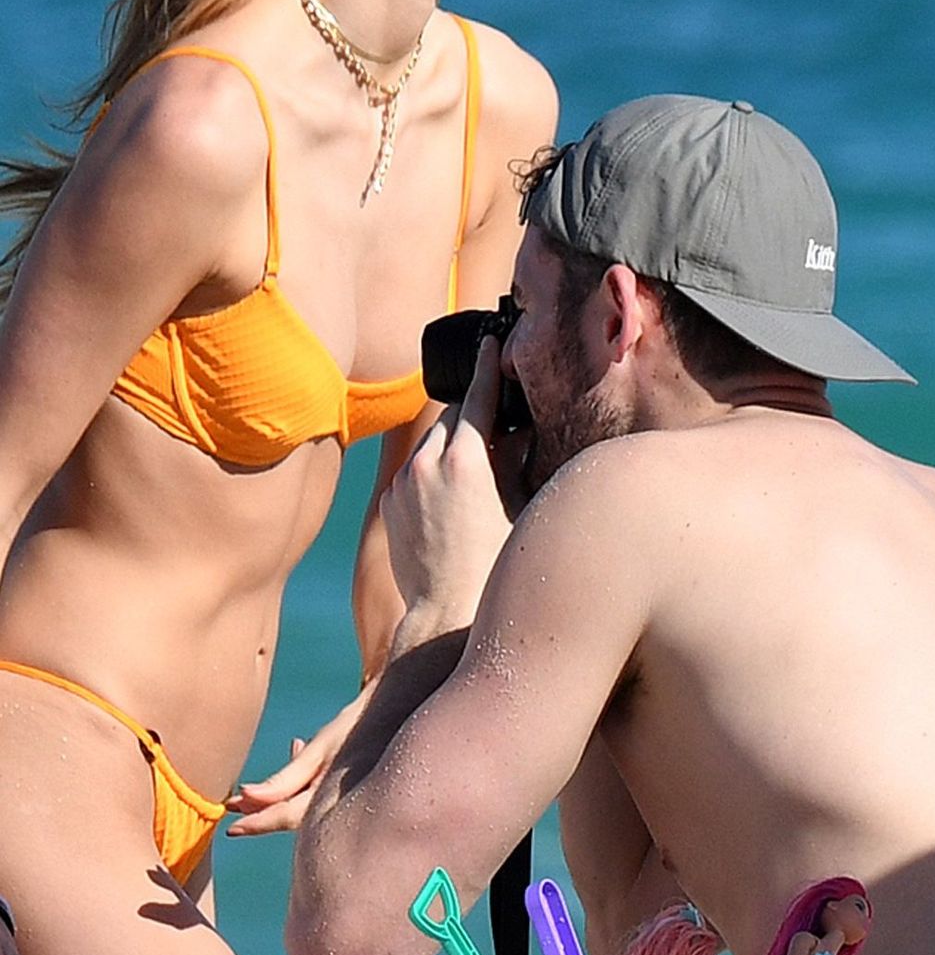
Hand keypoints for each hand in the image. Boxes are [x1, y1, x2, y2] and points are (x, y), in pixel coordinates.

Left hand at [225, 690, 369, 836]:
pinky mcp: (354, 786)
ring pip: (306, 805)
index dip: (257, 823)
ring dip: (280, 797)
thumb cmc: (359, 724)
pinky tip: (300, 751)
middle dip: (264, 811)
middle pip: (294, 816)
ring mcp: (349, 796)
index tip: (231, 828)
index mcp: (331, 796)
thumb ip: (286, 779)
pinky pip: (320, 794)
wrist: (401, 704)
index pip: (286, 817)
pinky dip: (303, 784)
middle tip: (235, 807)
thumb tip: (247, 797)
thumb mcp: (320, 747)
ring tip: (254, 789)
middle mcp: (340, 803)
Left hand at [383, 337, 512, 622]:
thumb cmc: (497, 565)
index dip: (487, 366)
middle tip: (497, 418)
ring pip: (431, 443)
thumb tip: (524, 431)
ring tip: (478, 465)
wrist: (446, 610)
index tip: (490, 343)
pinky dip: (434, 471)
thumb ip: (520, 461)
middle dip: (473, 412)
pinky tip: (453, 497)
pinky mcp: (390, 503)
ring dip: (453, 444)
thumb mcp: (520, 506)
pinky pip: (414, 471)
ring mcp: (403, 483)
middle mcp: (427, 463)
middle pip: (452, 415)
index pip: (477, 397)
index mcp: (466, 461)